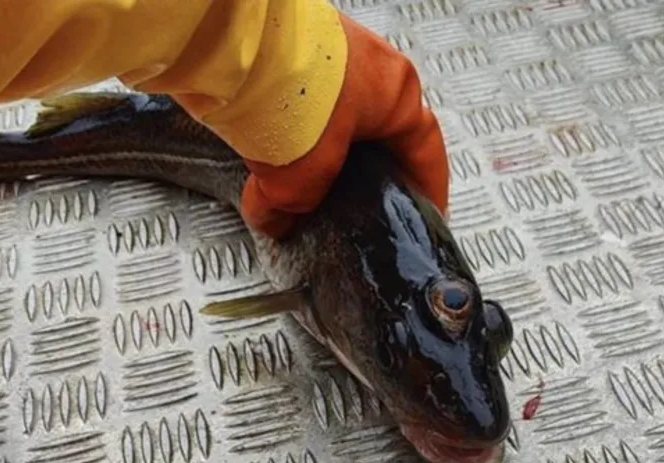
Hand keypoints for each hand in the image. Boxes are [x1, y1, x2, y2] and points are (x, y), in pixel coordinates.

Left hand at [239, 13, 449, 237]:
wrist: (236, 41)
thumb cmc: (288, 96)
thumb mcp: (298, 178)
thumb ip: (293, 206)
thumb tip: (276, 219)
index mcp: (398, 95)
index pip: (424, 151)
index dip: (427, 190)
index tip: (425, 214)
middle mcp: (375, 64)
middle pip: (380, 130)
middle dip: (367, 168)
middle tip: (354, 201)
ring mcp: (337, 48)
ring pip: (339, 112)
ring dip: (324, 145)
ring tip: (302, 176)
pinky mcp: (296, 42)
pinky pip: (303, 93)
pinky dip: (292, 122)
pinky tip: (268, 143)